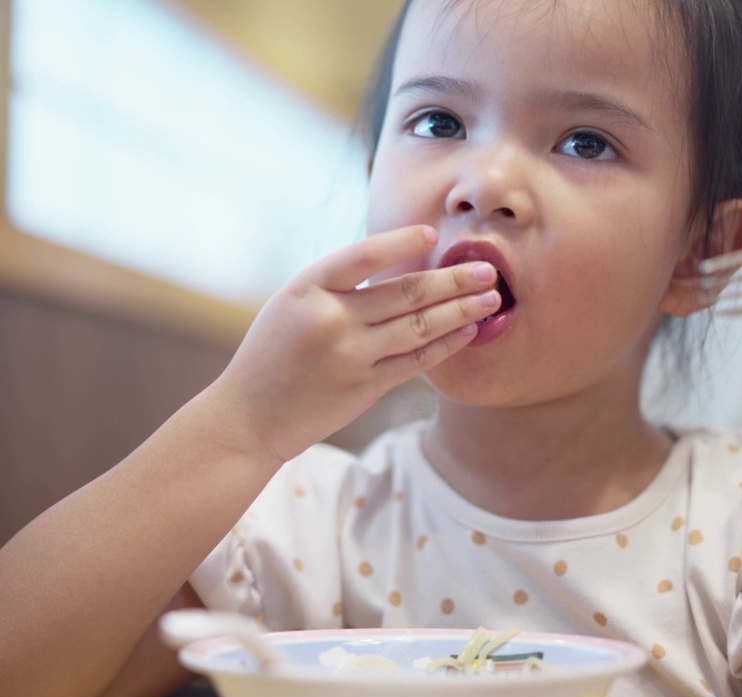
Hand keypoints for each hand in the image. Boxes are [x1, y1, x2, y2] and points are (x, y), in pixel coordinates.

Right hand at [212, 225, 498, 462]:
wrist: (250, 416)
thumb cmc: (272, 354)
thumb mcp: (291, 305)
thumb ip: (336, 287)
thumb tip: (401, 266)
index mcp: (307, 289)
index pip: (363, 256)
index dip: (401, 242)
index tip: (433, 234)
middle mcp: (331, 320)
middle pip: (405, 292)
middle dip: (453, 279)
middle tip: (488, 269)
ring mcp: (351, 356)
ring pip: (420, 327)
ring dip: (461, 310)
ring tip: (491, 298)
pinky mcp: (366, 387)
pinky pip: (417, 361)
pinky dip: (446, 344)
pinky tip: (468, 331)